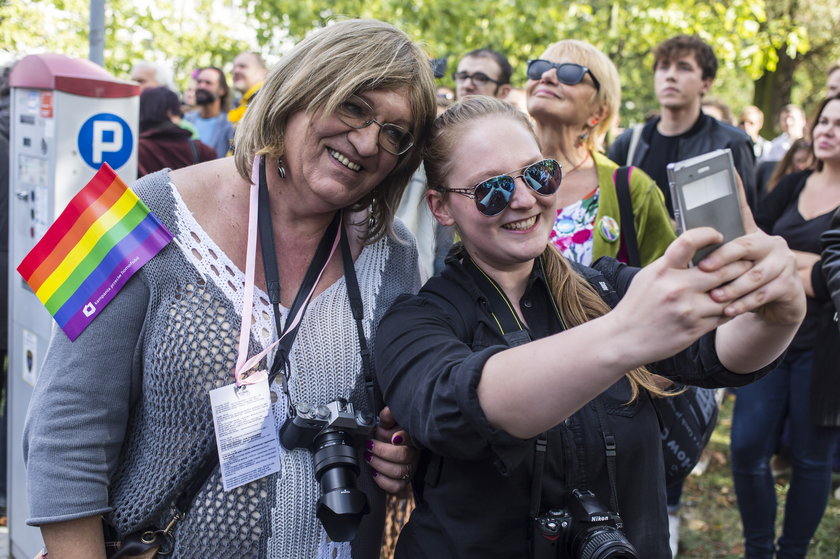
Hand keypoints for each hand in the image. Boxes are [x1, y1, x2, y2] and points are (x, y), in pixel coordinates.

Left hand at [364, 406, 417, 493]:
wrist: (396, 448)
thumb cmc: (394, 434)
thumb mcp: (391, 422)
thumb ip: (388, 416)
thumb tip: (386, 415)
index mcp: (412, 437)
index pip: (411, 437)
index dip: (404, 437)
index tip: (394, 437)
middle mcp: (413, 453)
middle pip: (403, 455)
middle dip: (382, 450)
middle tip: (369, 445)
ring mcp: (410, 468)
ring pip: (398, 471)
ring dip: (379, 464)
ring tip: (369, 457)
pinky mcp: (404, 480)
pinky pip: (396, 486)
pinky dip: (383, 481)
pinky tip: (374, 472)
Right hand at [611, 227, 753, 364]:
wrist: (625, 339)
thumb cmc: (637, 305)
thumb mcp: (647, 277)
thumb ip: (671, 264)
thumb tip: (697, 250)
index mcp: (662, 270)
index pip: (689, 241)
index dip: (709, 234)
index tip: (719, 236)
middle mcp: (676, 287)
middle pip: (721, 269)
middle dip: (738, 264)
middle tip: (747, 261)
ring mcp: (687, 309)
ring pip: (728, 295)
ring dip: (739, 289)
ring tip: (745, 284)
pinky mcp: (695, 328)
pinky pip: (724, 315)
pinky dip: (732, 309)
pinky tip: (733, 304)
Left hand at [697, 230, 804, 325]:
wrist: (776, 303)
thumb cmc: (746, 279)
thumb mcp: (734, 265)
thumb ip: (718, 251)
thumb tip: (685, 241)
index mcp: (757, 236)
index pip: (737, 238)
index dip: (720, 250)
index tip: (701, 263)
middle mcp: (775, 245)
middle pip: (747, 250)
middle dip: (724, 264)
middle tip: (703, 274)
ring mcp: (786, 264)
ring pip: (755, 276)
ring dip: (733, 288)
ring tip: (714, 297)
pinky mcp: (790, 285)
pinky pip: (764, 294)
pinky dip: (744, 303)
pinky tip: (728, 311)